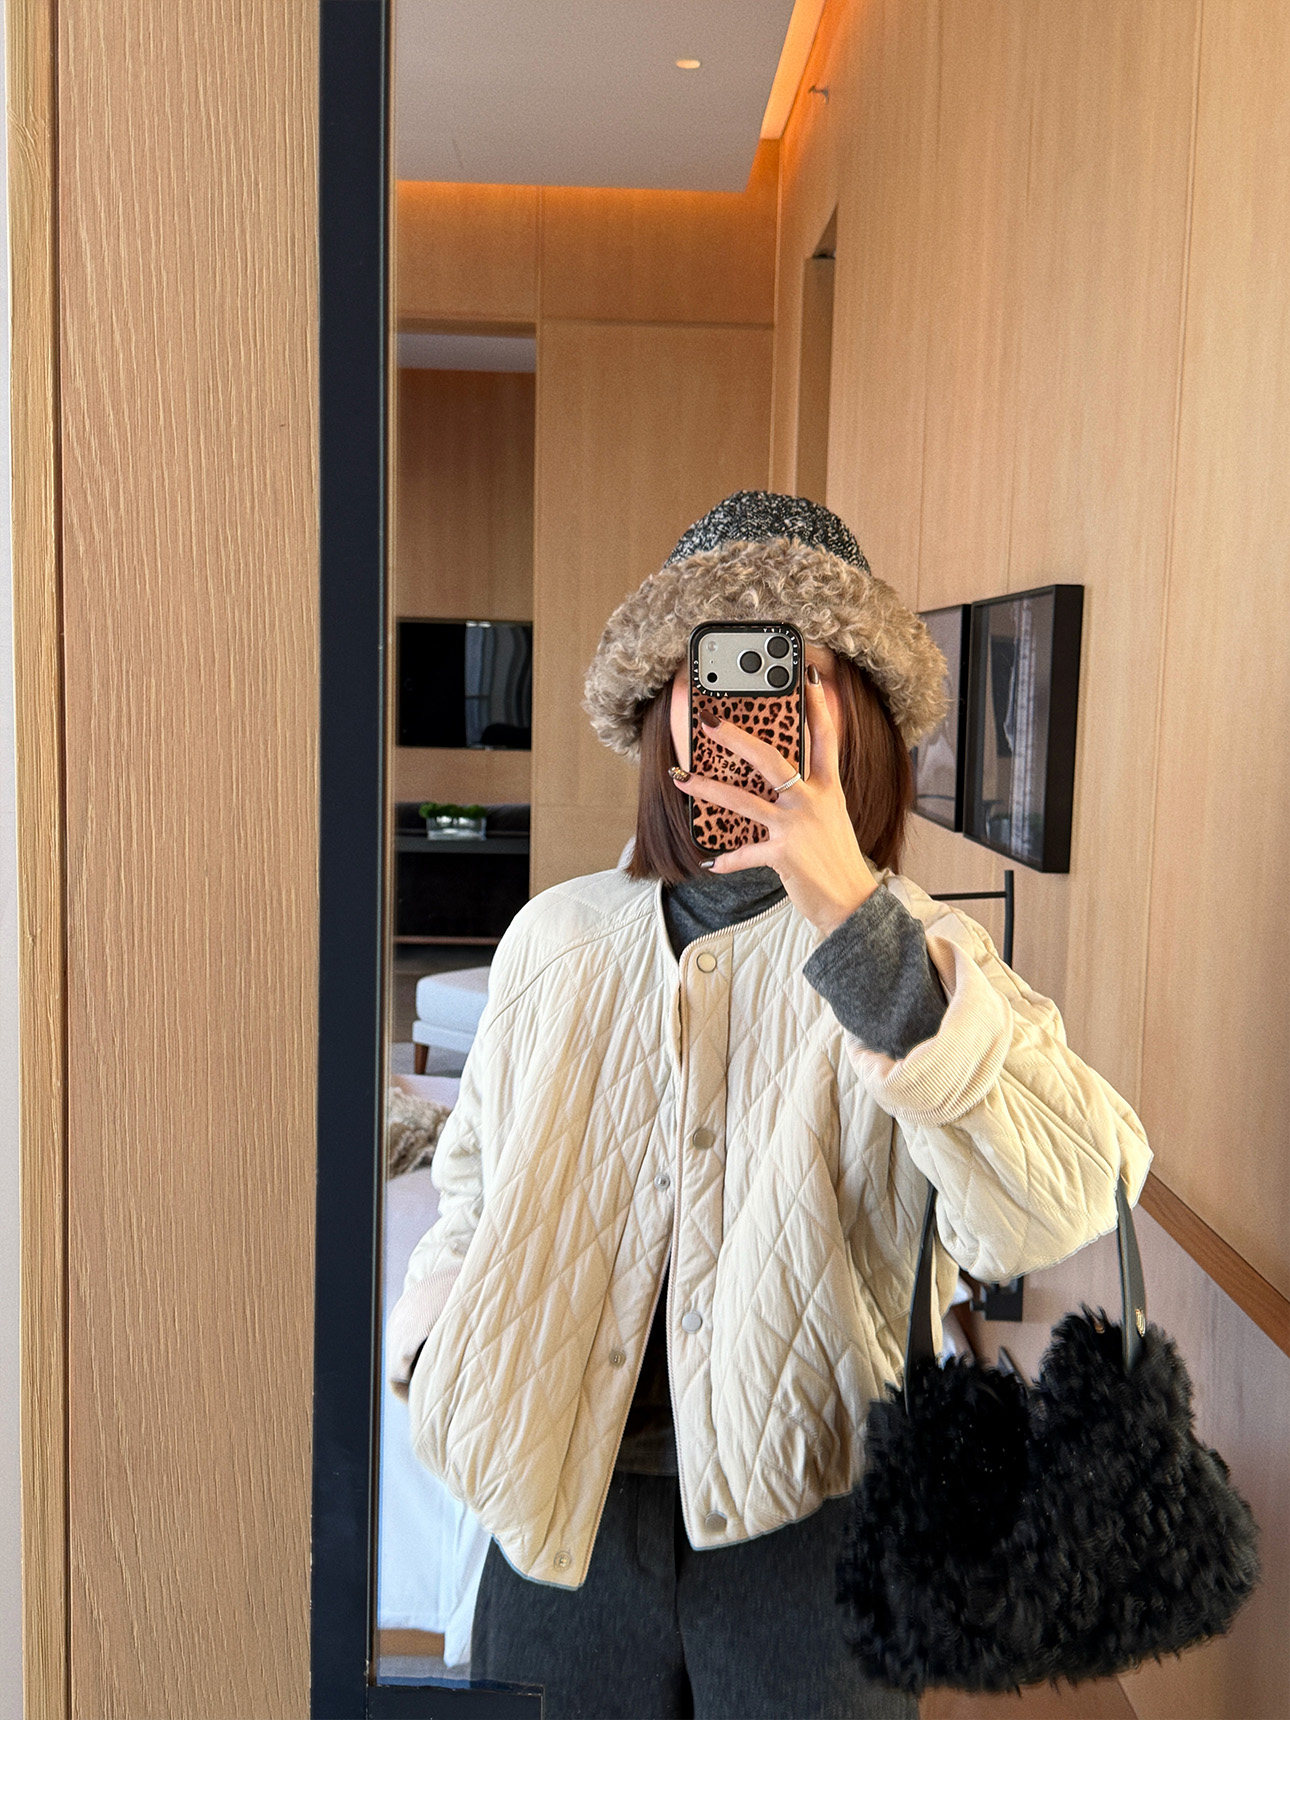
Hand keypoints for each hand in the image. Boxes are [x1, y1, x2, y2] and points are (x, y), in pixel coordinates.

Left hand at [669, 666, 878, 937]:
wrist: (852, 902)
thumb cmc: (835, 857)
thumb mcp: (830, 817)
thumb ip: (810, 793)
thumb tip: (780, 777)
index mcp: (828, 788)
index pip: (825, 739)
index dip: (817, 706)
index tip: (808, 676)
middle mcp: (812, 802)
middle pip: (772, 760)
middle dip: (737, 738)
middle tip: (709, 719)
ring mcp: (797, 827)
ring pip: (744, 802)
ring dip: (708, 789)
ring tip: (682, 778)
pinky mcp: (784, 855)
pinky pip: (745, 853)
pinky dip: (726, 859)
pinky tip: (709, 862)